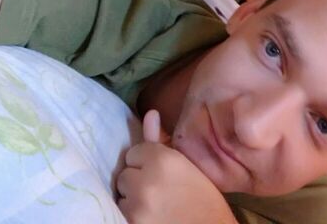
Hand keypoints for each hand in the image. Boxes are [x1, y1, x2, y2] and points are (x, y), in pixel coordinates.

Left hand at [116, 110, 237, 223]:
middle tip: (159, 191)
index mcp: (164, 159)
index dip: (146, 163)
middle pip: (124, 174)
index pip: (134, 152)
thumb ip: (160, 140)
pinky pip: (121, 212)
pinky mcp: (132, 223)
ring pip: (121, 195)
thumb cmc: (204, 199)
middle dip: (137, 181)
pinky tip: (149, 216)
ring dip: (132, 199)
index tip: (161, 174)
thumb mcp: (186, 166)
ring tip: (154, 205)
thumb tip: (150, 112)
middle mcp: (146, 179)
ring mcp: (137, 205)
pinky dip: (131, 215)